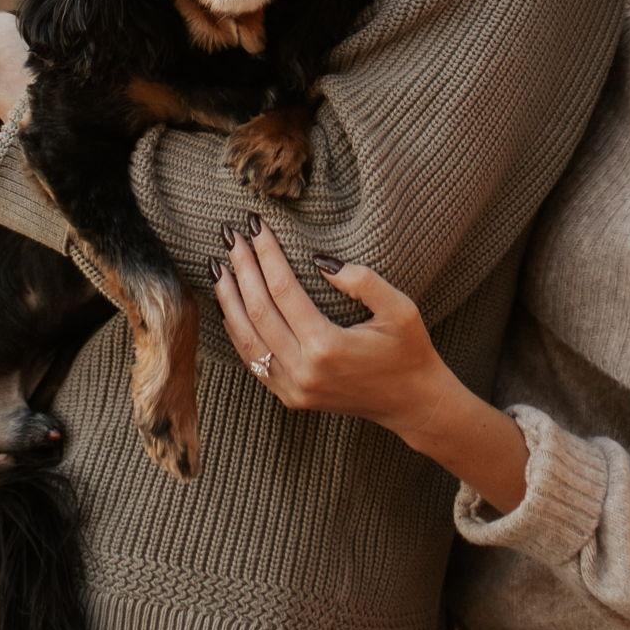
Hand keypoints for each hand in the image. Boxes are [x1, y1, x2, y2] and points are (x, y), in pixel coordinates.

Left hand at [212, 220, 454, 438]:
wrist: (411, 402)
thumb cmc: (409, 351)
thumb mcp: (400, 309)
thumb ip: (363, 280)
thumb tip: (320, 261)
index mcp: (328, 346)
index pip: (283, 290)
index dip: (266, 254)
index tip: (255, 227)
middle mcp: (304, 370)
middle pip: (258, 310)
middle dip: (242, 269)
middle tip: (231, 236)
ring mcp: (293, 388)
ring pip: (246, 338)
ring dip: (228, 300)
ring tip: (218, 267)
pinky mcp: (290, 397)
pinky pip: (253, 361)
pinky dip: (236, 331)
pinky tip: (229, 306)